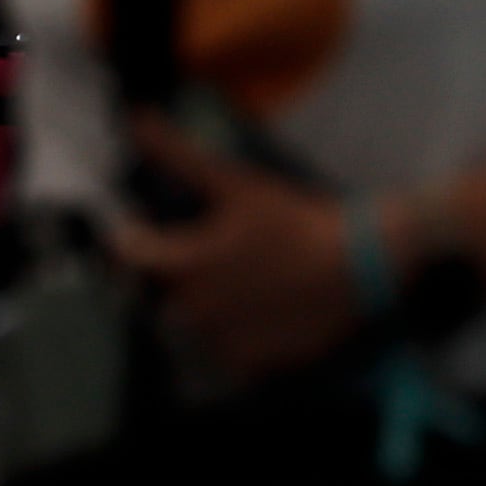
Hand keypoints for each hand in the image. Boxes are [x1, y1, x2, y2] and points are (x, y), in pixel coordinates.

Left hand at [110, 117, 362, 381]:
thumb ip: (178, 155)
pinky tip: (248, 310)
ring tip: (227, 281)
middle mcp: (195, 311)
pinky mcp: (250, 364)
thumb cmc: (295, 223)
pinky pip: (217, 354)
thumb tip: (137, 120)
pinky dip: (224, 335)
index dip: (130, 237)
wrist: (357, 268)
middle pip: (153, 294)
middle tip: (195, 253)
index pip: (127, 256)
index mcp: (184, 266)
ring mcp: (221, 342)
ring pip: (185, 327)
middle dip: (164, 274)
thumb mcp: (235, 183)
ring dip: (193, 306)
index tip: (143, 227)